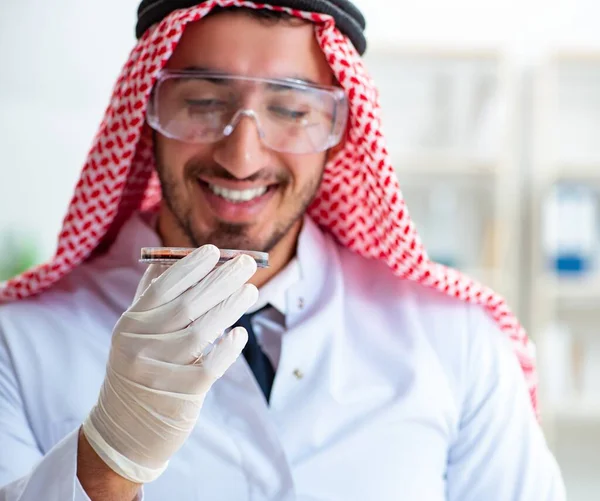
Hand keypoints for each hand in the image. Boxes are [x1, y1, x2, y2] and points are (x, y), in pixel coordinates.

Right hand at [82, 245, 257, 483]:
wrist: (125, 430)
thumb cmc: (139, 370)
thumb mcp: (137, 332)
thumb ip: (154, 297)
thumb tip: (180, 258)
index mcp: (130, 323)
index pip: (163, 288)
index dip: (190, 267)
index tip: (215, 251)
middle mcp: (139, 345)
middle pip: (188, 305)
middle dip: (221, 280)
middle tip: (247, 263)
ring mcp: (157, 372)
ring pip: (201, 333)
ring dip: (230, 308)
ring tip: (251, 290)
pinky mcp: (178, 396)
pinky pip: (209, 368)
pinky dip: (227, 350)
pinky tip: (240, 334)